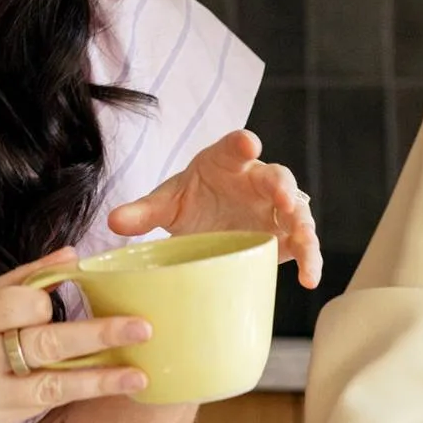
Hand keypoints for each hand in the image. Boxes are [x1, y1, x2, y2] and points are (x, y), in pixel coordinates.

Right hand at [0, 250, 151, 422]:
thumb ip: (18, 283)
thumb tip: (73, 256)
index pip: (24, 306)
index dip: (51, 301)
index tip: (72, 294)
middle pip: (46, 346)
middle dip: (100, 337)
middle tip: (143, 329)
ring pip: (51, 387)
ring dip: (101, 381)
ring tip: (139, 375)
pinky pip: (36, 407)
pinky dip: (70, 394)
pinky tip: (102, 389)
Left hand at [106, 129, 322, 288]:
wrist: (208, 224)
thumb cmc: (192, 203)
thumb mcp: (167, 203)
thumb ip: (143, 210)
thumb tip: (113, 220)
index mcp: (228, 161)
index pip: (235, 146)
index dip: (242, 144)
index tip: (248, 144)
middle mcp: (257, 180)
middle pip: (275, 176)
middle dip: (281, 186)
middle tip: (283, 198)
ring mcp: (275, 208)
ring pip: (297, 210)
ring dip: (302, 224)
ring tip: (304, 241)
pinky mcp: (284, 235)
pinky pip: (303, 243)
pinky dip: (310, 258)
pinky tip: (309, 278)